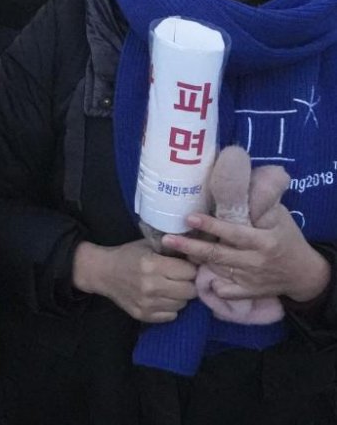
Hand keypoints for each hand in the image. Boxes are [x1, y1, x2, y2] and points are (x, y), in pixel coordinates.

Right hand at [72, 238, 197, 322]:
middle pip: (190, 291)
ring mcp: (147, 303)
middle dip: (188, 283)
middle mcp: (151, 286)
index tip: (184, 266)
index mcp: (152, 265)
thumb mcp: (148, 245)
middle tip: (179, 279)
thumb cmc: (128, 255)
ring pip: (182, 304)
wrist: (102, 272)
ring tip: (169, 288)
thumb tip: (197, 254)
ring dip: (179, 296)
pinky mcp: (143, 315)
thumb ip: (171, 249)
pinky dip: (169, 307)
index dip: (189, 268)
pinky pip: (171, 315)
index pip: (190, 272)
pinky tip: (161, 298)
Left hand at [162, 206, 331, 303]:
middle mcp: (256, 261)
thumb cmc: (288, 237)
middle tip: (167, 239)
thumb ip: (260, 204)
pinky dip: (213, 287)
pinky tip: (198, 278)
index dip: (212, 226)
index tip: (190, 218)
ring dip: (195, 262)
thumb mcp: (280, 218)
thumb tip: (241, 179)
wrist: (304, 273)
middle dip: (191, 248)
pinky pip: (227, 291)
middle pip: (218, 255)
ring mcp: (251, 279)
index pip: (234, 233)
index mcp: (264, 241)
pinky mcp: (250, 292)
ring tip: (173, 251)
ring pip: (217, 271)